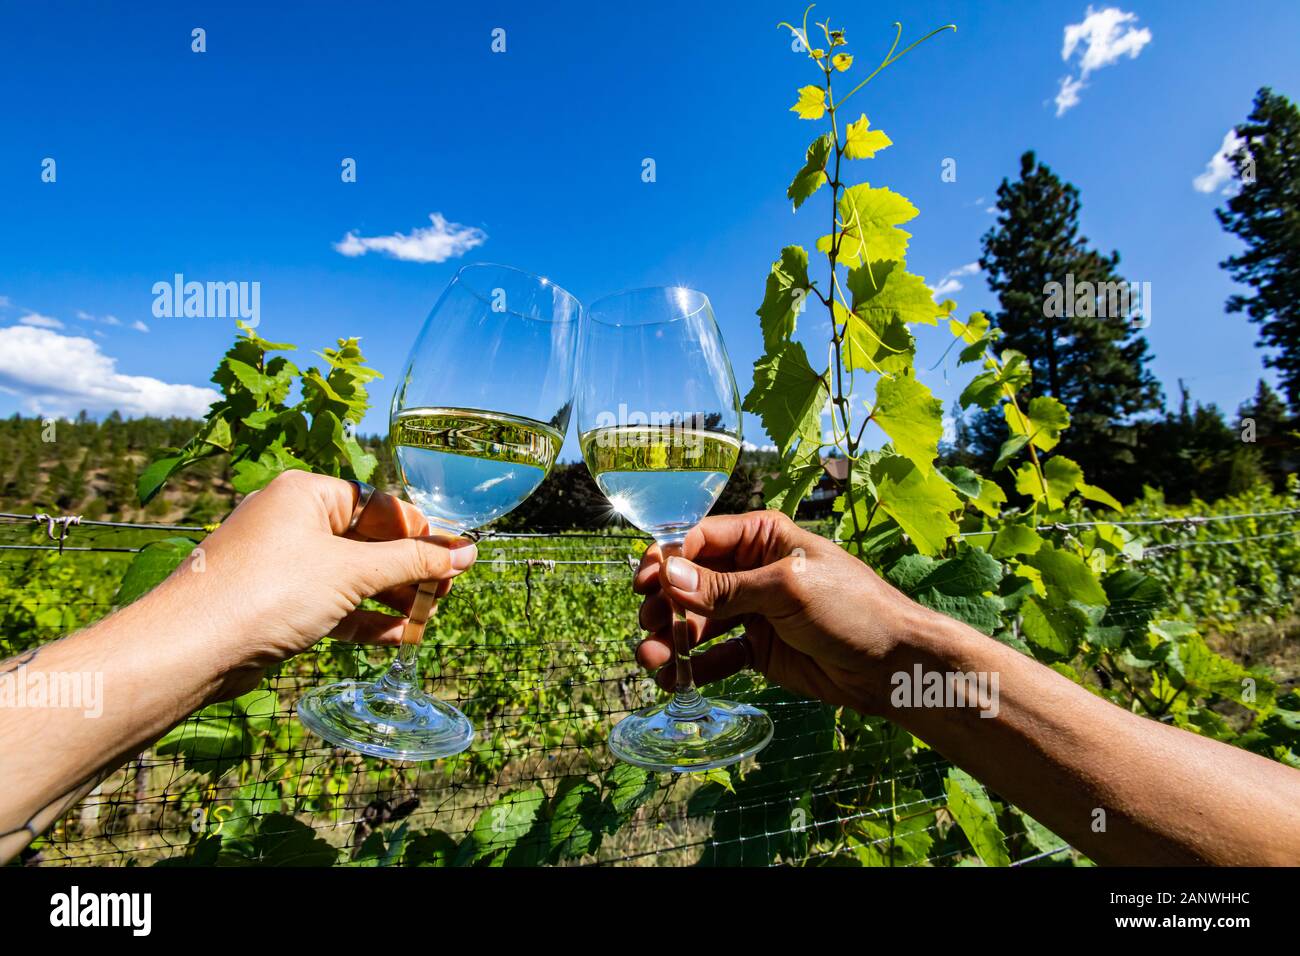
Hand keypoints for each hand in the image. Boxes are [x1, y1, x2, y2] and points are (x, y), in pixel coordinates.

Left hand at [137, 470, 476, 701]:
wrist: (189, 648)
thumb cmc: (267, 592)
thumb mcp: (352, 571)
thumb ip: (413, 561)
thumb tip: (466, 552)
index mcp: (307, 494)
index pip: (381, 506)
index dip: (423, 533)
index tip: (457, 560)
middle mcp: (292, 522)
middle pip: (369, 542)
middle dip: (409, 571)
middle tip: (446, 595)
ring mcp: (281, 564)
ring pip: (351, 577)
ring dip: (391, 599)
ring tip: (426, 621)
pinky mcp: (274, 603)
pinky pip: (331, 604)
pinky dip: (363, 618)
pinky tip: (396, 636)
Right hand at [633, 510, 937, 712]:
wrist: (894, 664)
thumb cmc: (852, 609)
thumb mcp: (787, 589)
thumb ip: (727, 587)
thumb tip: (670, 576)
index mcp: (763, 537)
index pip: (700, 539)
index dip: (668, 559)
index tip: (644, 583)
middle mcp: (752, 570)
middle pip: (691, 582)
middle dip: (664, 604)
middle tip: (647, 626)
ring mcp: (754, 611)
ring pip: (698, 621)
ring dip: (672, 639)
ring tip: (652, 661)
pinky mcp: (758, 649)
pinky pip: (716, 655)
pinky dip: (693, 667)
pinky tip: (674, 681)